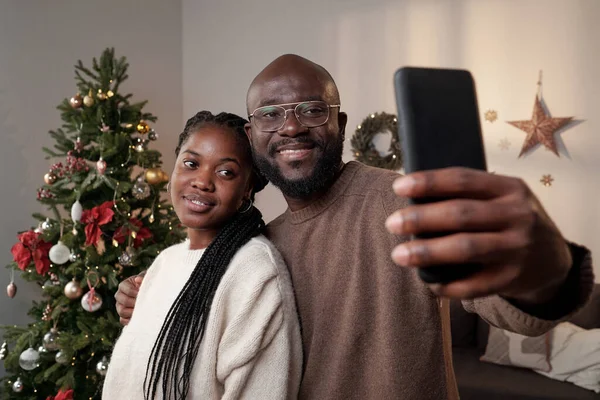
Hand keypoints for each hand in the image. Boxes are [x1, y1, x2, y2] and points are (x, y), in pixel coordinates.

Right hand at [114, 271, 144, 325]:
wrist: (150, 292)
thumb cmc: (147, 283)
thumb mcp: (147, 278)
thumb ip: (143, 277)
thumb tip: (137, 280)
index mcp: (123, 285)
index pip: (126, 290)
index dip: (135, 293)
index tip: (143, 294)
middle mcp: (119, 296)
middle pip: (123, 301)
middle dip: (135, 303)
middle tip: (144, 303)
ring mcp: (119, 306)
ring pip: (121, 311)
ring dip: (132, 312)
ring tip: (142, 310)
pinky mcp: (123, 316)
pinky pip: (122, 320)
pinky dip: (130, 320)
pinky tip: (139, 318)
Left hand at [385, 167, 571, 302]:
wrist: (554, 259)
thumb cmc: (511, 222)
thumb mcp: (502, 199)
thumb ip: (468, 196)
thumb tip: (413, 200)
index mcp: (510, 188)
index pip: (463, 180)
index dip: (429, 183)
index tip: (399, 187)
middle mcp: (517, 216)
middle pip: (460, 214)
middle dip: (421, 218)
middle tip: (392, 223)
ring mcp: (517, 248)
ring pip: (465, 248)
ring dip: (427, 252)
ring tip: (399, 254)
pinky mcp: (513, 279)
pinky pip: (474, 284)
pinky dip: (448, 285)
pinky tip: (429, 283)